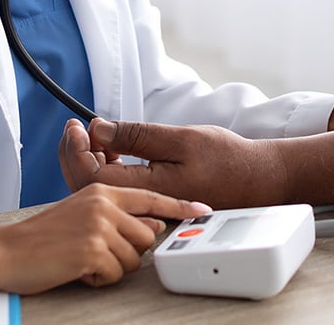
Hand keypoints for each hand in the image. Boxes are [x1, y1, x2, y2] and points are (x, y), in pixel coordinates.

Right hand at [0, 183, 210, 292]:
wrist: (5, 251)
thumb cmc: (41, 237)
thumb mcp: (82, 214)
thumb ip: (118, 215)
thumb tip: (153, 225)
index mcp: (102, 191)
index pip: (151, 198)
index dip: (180, 206)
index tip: (202, 210)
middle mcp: (103, 204)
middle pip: (146, 236)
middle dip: (128, 252)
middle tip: (97, 254)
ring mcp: (98, 226)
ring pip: (134, 257)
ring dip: (112, 267)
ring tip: (84, 260)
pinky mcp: (92, 250)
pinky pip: (115, 273)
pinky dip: (98, 278)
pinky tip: (78, 269)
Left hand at [61, 118, 289, 210]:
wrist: (258, 179)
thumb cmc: (227, 158)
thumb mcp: (181, 138)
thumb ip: (137, 136)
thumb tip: (98, 130)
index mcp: (149, 191)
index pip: (93, 177)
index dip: (76, 151)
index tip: (78, 125)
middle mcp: (144, 205)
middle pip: (90, 188)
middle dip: (74, 155)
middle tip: (75, 128)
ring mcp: (149, 207)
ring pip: (102, 191)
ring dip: (89, 162)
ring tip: (91, 135)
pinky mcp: (155, 203)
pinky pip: (118, 191)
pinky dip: (106, 169)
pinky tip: (112, 150)